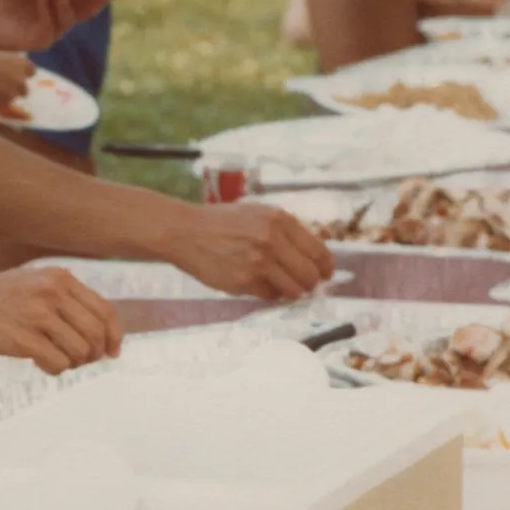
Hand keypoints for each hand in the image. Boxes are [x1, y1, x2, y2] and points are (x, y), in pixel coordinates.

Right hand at [0, 47, 36, 108]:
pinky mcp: (3, 104)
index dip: (22, 72)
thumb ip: (5, 56)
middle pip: (24, 88)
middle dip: (14, 88)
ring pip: (12, 98)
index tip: (14, 73)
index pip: (31, 71)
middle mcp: (20, 79)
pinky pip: (1, 106)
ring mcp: (13, 93)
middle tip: (0, 85)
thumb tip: (8, 56)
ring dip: (5, 96)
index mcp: (21, 63)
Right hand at [0, 266, 122, 374]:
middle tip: (79, 361)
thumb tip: (99, 332)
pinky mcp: (25, 339)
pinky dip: (54, 369)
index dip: (114, 335)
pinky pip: (59, 364)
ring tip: (53, 358)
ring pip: (80, 352)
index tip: (112, 352)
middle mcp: (53, 292)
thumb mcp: (34, 282)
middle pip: (96, 335)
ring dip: (72, 363)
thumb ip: (65, 299)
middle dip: (94, 354)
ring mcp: (39, 315)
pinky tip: (39, 362)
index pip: (105, 311)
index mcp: (60, 277)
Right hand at [170, 203, 336, 300]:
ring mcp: (258, 262)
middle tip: (304, 284)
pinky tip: (256, 282)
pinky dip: (268, 293)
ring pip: (294, 290)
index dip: (326, 266)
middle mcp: (272, 240)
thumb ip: (285, 231)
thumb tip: (312, 257)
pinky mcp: (244, 281)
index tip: (326, 274)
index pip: (318, 250)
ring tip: (279, 284)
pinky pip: (270, 296)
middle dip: (310, 283)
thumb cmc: (220, 222)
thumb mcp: (256, 214)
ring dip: (291, 291)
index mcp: (279, 219)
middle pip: (310, 275)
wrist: (183, 231)